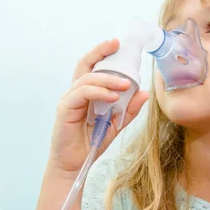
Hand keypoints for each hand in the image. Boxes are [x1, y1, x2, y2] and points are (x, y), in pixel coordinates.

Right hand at [48, 39, 148, 175]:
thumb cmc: (91, 144)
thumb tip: (144, 93)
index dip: (102, 53)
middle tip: (117, 45)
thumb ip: (127, 110)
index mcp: (85, 94)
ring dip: (108, 79)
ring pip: (87, 79)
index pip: (92, 67)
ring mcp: (68, 100)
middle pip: (84, 64)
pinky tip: (113, 96)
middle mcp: (75, 93)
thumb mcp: (115, 125)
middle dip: (100, 52)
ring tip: (125, 84)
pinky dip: (99, 92)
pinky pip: (82, 94)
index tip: (117, 43)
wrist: (75, 166)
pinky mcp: (65, 109)